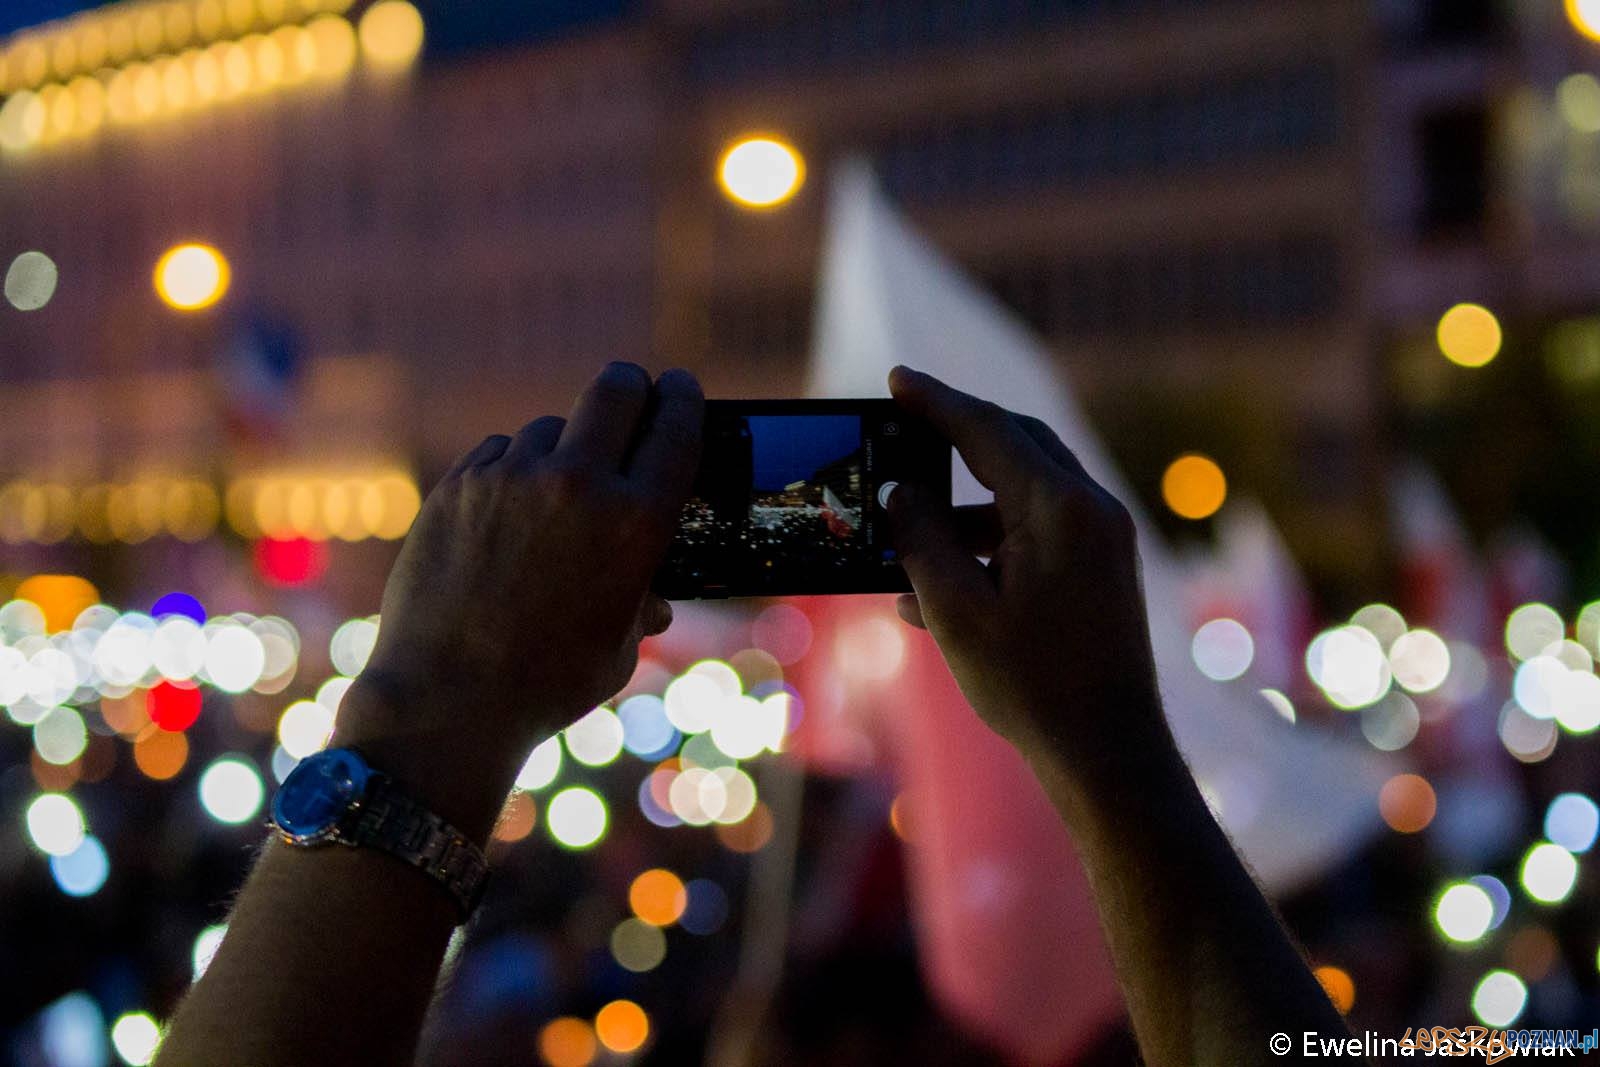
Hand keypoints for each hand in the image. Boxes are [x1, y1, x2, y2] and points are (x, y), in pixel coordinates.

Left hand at [335, 363, 703, 837]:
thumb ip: (641, 600)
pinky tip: (507, 511)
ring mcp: (512, 478)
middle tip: (630, 398)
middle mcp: (579, 484)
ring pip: (551, 426)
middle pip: (616, 387)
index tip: (678, 388)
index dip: (682, 397)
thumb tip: (656, 596)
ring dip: (563, 447)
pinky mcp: (458, 485)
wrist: (448, 699)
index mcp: (637, 521)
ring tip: (555, 492)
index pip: (676, 425)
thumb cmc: (549, 682)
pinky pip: (498, 452)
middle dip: (630, 387)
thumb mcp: (619, 643)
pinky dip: (510, 470)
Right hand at [887, 367, 1163, 762]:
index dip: (935, 403)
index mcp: (1059, 508)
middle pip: (1015, 444)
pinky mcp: (1103, 568)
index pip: (987, 430)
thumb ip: (922, 539)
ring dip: (965, 506)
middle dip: (955, 437)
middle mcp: (1091, 509)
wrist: (1107, 751)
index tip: (897, 380)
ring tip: (907, 535)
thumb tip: (901, 493)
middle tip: (904, 427)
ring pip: (1024, 491)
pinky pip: (1039, 531)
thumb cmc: (1032, 684)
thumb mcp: (956, 609)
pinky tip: (940, 587)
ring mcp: (1103, 538)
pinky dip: (991, 542)